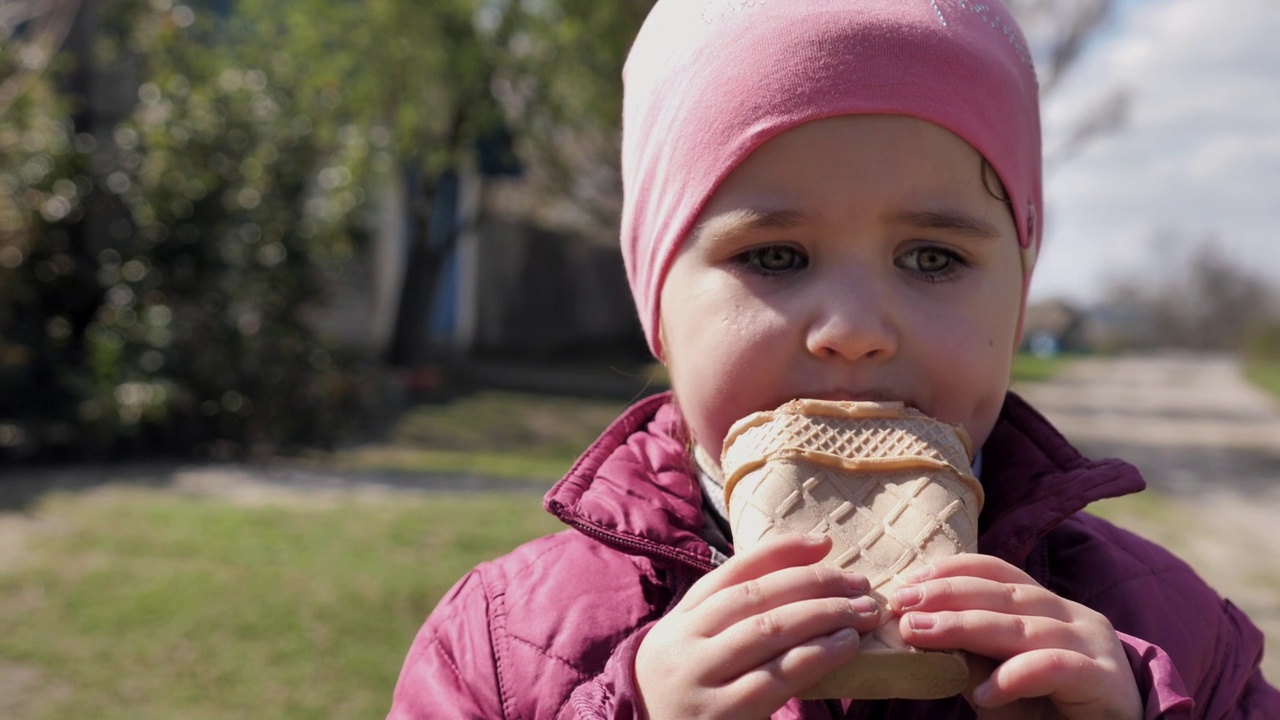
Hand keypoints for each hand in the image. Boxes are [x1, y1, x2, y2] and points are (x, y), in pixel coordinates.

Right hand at [634, 533, 881, 718]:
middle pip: (756, 596)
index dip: (781, 552)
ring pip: (770, 630)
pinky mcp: (723, 713)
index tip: (823, 542)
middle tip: (857, 583)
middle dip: (814, 582)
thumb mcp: (693, 650)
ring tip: (861, 612)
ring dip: (824, 615)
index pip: (732, 572)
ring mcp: (701, 677)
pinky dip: (818, 655)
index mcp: (679, 620)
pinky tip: (845, 646)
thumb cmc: (687, 698)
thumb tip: (802, 576)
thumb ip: (730, 618)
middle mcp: (684, 642)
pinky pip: (779, 676)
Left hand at [891, 554, 1141, 719]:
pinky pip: (1054, 667)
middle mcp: (1072, 616)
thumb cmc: (1056, 712)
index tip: (908, 580)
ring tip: (920, 635)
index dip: (952, 571)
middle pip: (1003, 594)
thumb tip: (919, 633)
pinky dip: (1013, 676)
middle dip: (946, 595)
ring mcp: (1092, 644)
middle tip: (901, 604)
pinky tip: (981, 694)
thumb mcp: (1004, 681)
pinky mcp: (1104, 679)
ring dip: (964, 626)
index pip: (999, 573)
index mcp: (1049, 607)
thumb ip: (972, 657)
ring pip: (1022, 625)